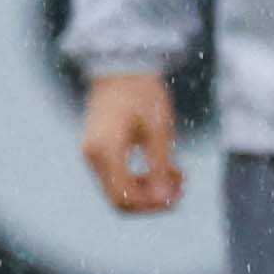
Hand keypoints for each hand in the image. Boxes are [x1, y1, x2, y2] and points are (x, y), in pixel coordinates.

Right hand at [78, 72, 182, 213]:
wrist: (121, 68)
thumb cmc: (142, 93)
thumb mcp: (158, 128)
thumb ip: (160, 166)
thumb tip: (164, 200)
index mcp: (106, 150)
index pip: (124, 197)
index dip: (151, 205)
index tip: (177, 195)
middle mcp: (93, 157)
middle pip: (121, 200)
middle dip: (152, 200)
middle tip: (181, 187)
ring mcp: (93, 156)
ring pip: (120, 191)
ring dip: (149, 190)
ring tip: (177, 174)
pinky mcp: (98, 152)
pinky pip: (118, 178)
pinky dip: (141, 180)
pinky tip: (164, 168)